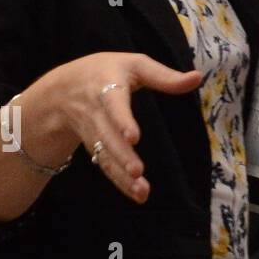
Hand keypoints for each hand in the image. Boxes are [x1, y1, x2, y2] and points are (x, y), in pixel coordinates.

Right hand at [33, 52, 203, 203]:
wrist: (61, 90)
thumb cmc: (106, 71)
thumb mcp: (133, 64)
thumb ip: (164, 76)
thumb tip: (197, 78)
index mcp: (106, 86)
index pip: (113, 104)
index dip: (122, 121)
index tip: (133, 137)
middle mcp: (96, 112)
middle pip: (107, 136)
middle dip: (121, 155)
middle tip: (136, 172)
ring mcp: (93, 132)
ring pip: (106, 155)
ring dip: (122, 175)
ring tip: (141, 190)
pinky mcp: (94, 148)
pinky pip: (106, 166)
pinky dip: (120, 182)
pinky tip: (137, 194)